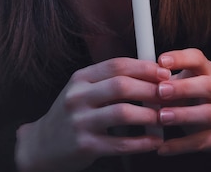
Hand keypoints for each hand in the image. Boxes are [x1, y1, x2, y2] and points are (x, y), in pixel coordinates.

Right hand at [15, 56, 168, 170]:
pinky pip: (120, 143)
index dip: (143, 67)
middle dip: (150, 89)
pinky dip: (142, 142)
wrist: (42, 145)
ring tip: (164, 117)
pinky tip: (154, 140)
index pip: (116, 65)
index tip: (163, 73)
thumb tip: (148, 74)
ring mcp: (80, 121)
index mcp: (80, 78)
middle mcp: (77, 96)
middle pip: (121, 85)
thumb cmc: (71, 114)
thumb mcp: (82, 90)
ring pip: (122, 112)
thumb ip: (107, 81)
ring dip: (149, 115)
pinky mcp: (85, 146)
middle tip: (168, 95)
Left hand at [156, 48, 210, 155]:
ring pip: (208, 113)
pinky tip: (162, 147)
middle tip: (160, 91)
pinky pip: (201, 141)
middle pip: (208, 85)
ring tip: (162, 117)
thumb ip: (160, 79)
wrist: (203, 120)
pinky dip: (180, 145)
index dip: (180, 58)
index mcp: (206, 70)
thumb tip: (140, 78)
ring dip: (183, 115)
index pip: (197, 58)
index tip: (161, 61)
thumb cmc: (183, 93)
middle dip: (183, 88)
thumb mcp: (174, 82)